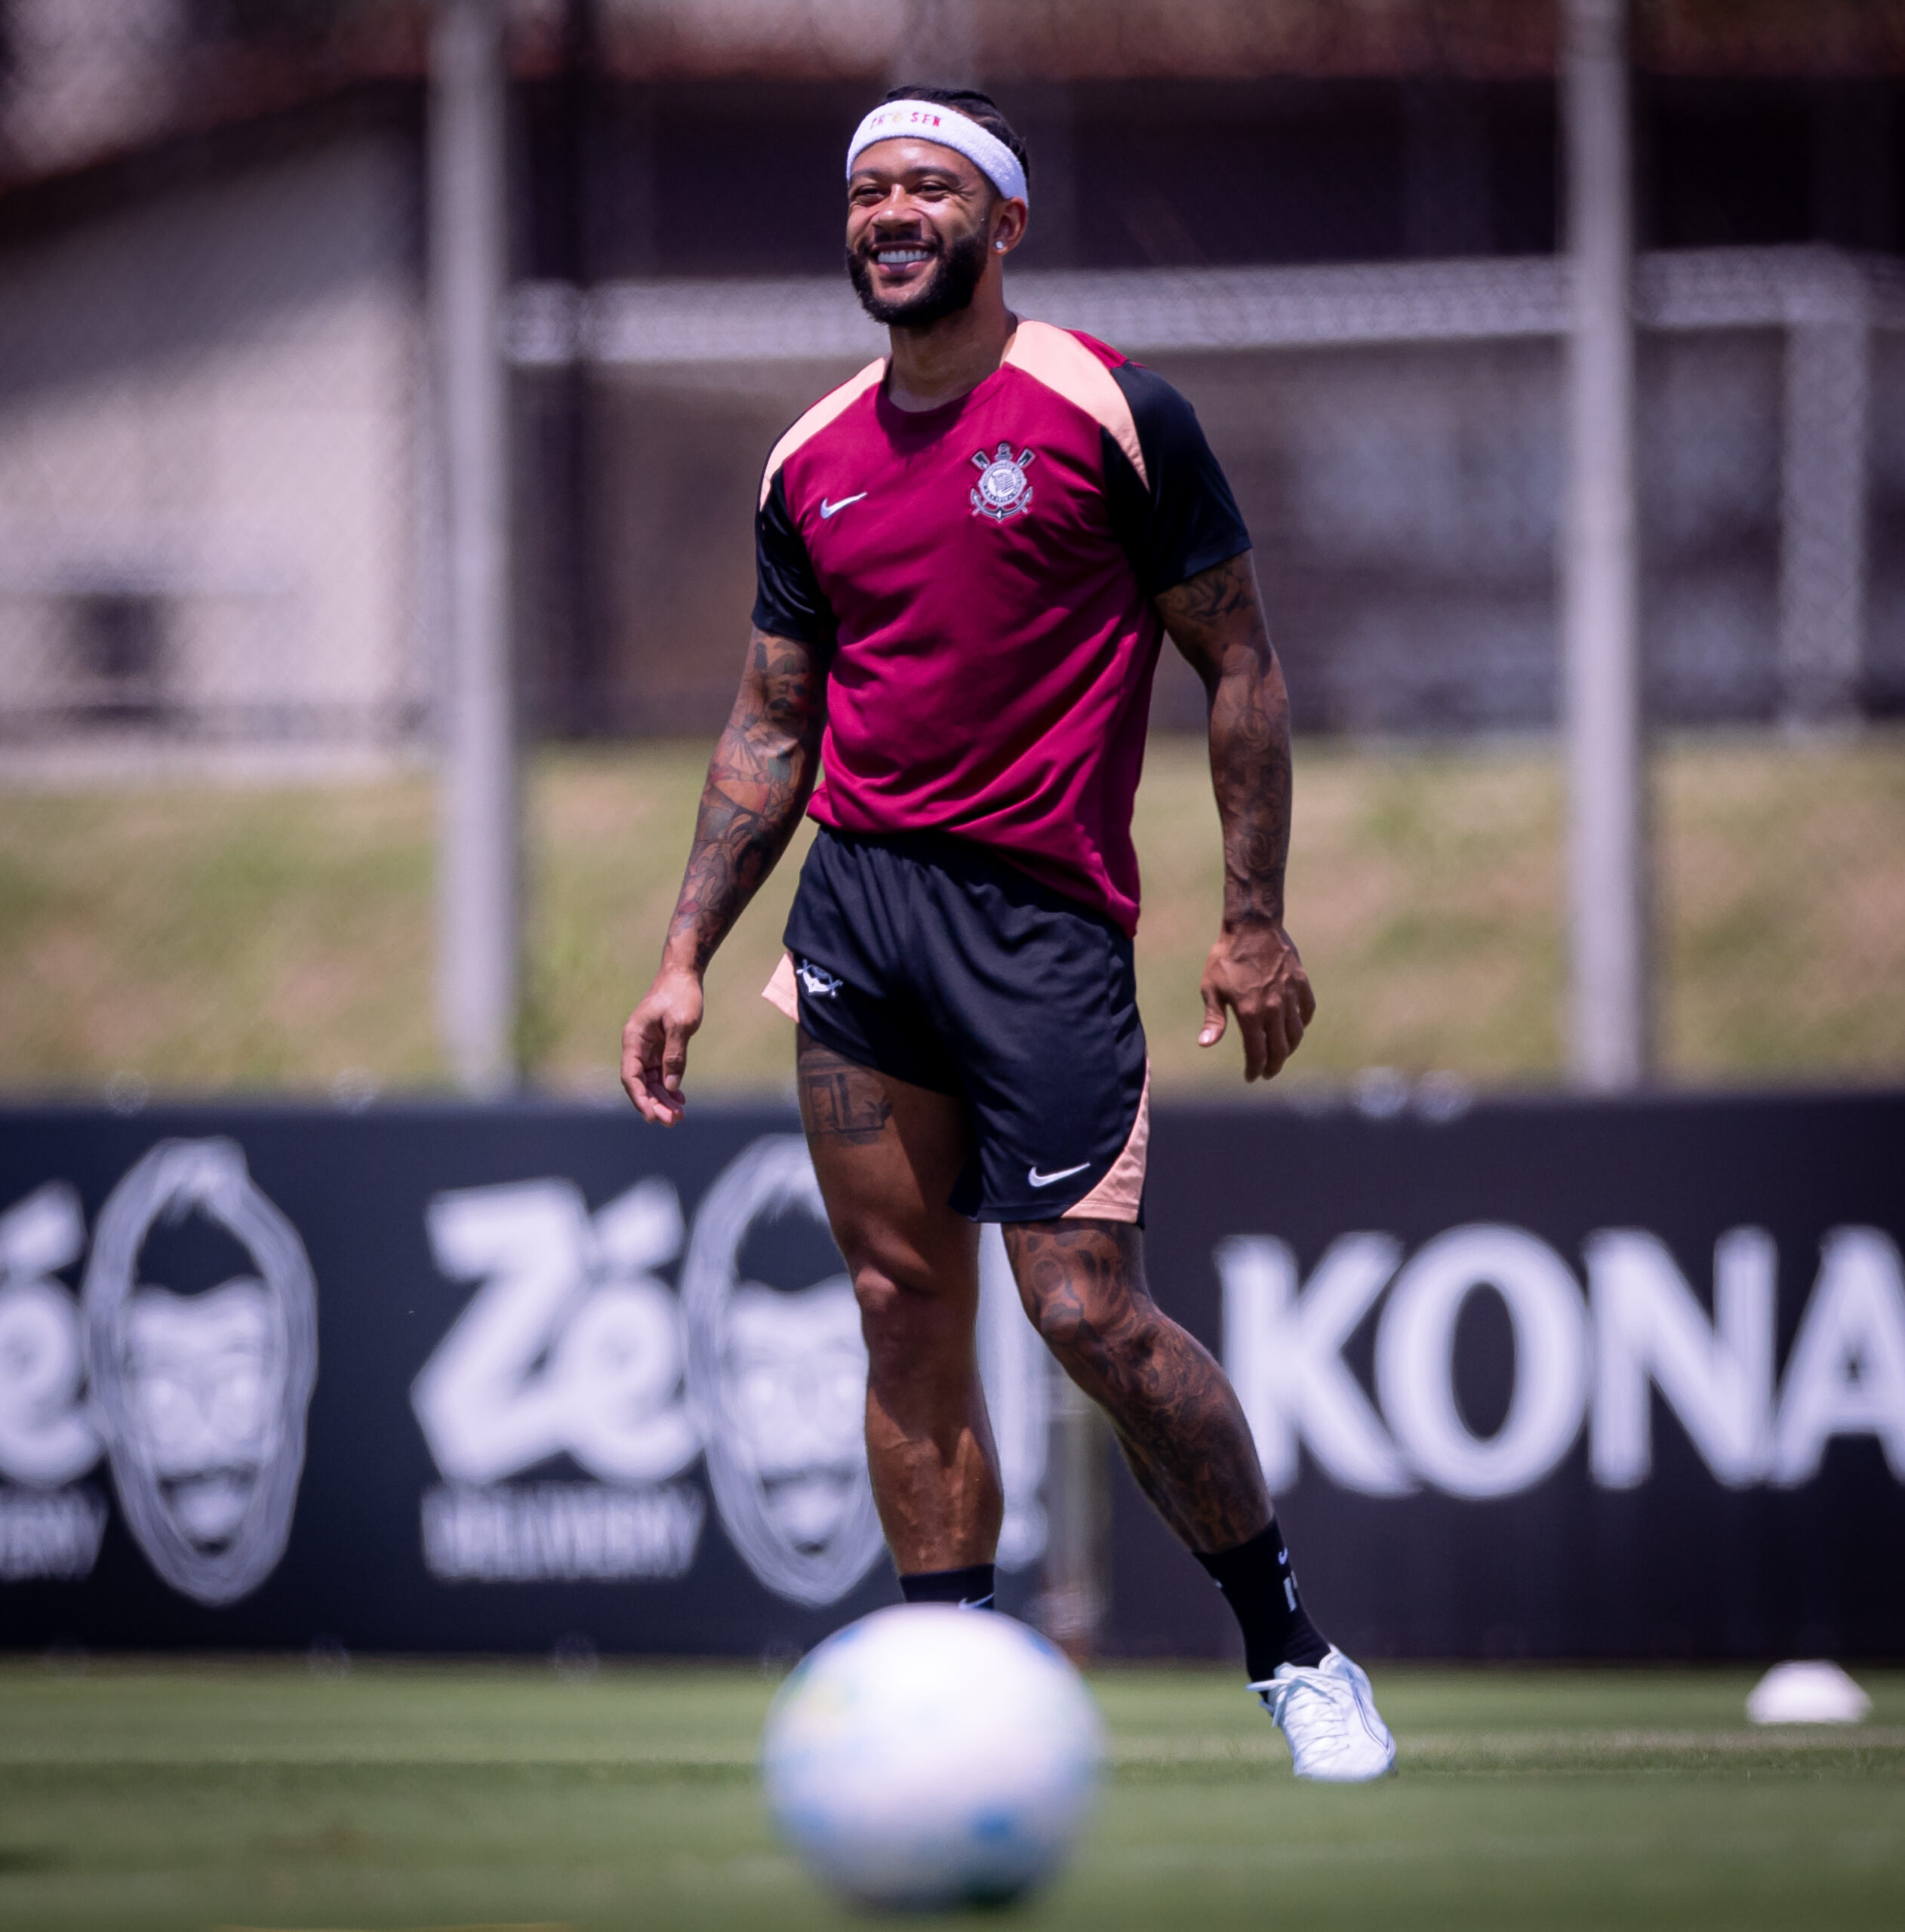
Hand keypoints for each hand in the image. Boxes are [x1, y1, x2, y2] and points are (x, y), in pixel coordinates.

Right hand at [621, 965, 704, 1124]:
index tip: (651, 1117)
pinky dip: (669, 1086)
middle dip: (654, 1103)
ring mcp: (647, 1047)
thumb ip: (675, 1056)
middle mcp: (636, 1045)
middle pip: (640, 1083)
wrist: (683, 973)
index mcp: (634, 1039)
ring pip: (650, 1080)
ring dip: (663, 1098)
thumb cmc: (680, 994)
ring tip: (679, 1115)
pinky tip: (679, 1099)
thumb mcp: (680, 1025)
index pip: (630, 1077)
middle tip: (673, 1121)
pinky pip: (660, 1072)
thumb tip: (670, 1087)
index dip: (639, 1099)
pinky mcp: (659, 1046)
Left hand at [1197, 922, 1315, 1080]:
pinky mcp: (1300, 983)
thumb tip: (1205, 1045)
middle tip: (1268, 1073)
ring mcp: (1290, 996)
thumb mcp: (1211, 988)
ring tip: (1282, 1054)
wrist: (1252, 927)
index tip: (1251, 1076)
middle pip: (1280, 1049)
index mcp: (1250, 1014)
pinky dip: (1303, 1023)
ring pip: (1296, 1033)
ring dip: (1290, 1049)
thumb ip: (1213, 1020)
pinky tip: (1297, 1028)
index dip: (1255, 1069)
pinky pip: (1307, 1010)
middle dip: (1274, 1066)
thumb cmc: (1225, 958)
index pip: (1257, 1053)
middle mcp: (1274, 1009)